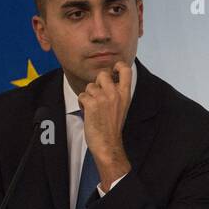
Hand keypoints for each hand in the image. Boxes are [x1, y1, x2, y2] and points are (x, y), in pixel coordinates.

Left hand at [79, 60, 132, 190]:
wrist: (108, 144)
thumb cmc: (113, 127)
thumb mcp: (122, 107)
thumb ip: (116, 93)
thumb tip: (107, 80)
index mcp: (125, 94)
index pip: (126, 69)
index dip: (118, 65)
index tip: (113, 69)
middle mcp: (115, 93)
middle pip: (103, 74)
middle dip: (97, 83)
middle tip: (97, 95)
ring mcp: (103, 98)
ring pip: (90, 86)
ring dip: (88, 95)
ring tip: (93, 107)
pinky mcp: (92, 104)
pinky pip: (82, 95)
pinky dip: (82, 103)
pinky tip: (87, 112)